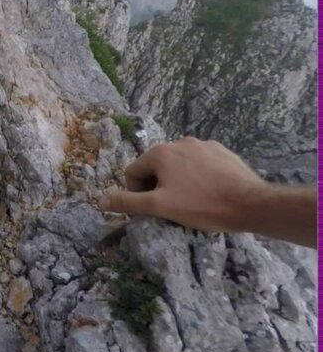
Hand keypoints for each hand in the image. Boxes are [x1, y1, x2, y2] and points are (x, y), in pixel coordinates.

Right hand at [99, 137, 265, 232]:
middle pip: (155, 166)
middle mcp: (179, 142)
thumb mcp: (159, 206)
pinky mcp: (222, 151)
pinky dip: (197, 176)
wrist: (250, 204)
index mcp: (160, 153)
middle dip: (157, 186)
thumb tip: (100, 200)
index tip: (152, 209)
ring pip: (178, 164)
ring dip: (176, 180)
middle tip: (171, 207)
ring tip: (191, 200)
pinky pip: (199, 163)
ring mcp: (203, 144)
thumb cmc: (201, 205)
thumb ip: (127, 202)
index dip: (136, 193)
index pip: (133, 172)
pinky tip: (208, 191)